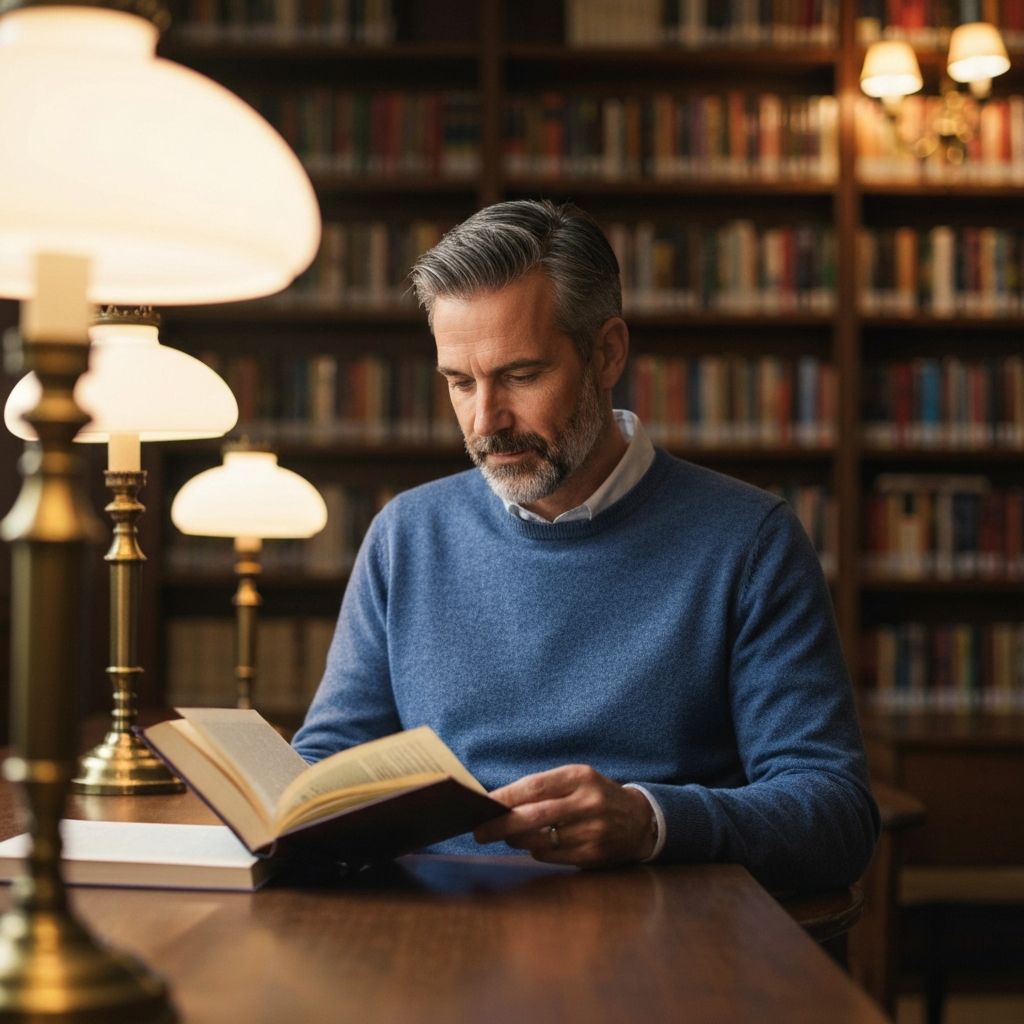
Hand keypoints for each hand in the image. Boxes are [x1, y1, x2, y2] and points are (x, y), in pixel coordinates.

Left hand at [473, 764, 655, 867]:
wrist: (640, 820)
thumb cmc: (596, 796)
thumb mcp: (577, 780)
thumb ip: (545, 788)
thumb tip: (500, 802)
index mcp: (580, 777)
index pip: (534, 786)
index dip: (505, 797)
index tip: (482, 804)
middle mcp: (587, 802)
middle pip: (534, 815)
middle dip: (502, 824)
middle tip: (480, 831)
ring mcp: (592, 830)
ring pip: (541, 839)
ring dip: (517, 839)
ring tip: (506, 835)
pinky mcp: (594, 854)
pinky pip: (553, 856)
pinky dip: (537, 851)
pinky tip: (533, 845)